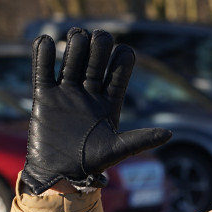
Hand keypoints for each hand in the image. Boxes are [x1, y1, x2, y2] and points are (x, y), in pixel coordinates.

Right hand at [22, 28, 170, 194]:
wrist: (59, 174)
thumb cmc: (91, 164)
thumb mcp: (117, 150)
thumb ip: (140, 140)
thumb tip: (169, 134)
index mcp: (110, 101)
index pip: (119, 71)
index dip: (123, 59)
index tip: (123, 53)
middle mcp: (90, 92)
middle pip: (96, 59)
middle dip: (99, 45)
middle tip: (99, 39)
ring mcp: (67, 92)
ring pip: (72, 59)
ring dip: (76, 44)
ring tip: (77, 37)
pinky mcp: (44, 96)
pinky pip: (43, 70)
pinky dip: (42, 54)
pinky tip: (45, 41)